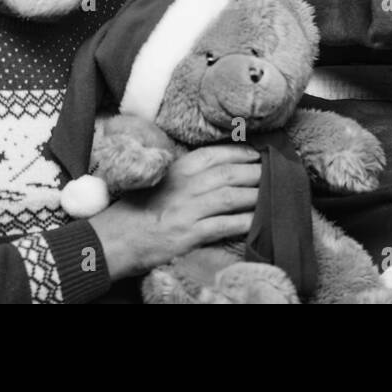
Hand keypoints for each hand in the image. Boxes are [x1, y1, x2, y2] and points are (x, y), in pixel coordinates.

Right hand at [88, 144, 259, 281]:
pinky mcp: (191, 234)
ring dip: (258, 194)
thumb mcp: (162, 180)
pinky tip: (260, 220)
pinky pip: (227, 225)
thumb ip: (188, 173)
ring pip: (235, 196)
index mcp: (180, 167)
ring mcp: (189, 209)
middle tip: (277, 173)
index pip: (220, 153)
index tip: (261, 153)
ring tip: (274, 194)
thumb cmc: (138, 209)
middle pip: (233, 173)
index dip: (245, 152)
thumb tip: (221, 168)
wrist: (114, 239)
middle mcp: (187, 184)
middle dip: (259, 172)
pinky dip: (246, 221)